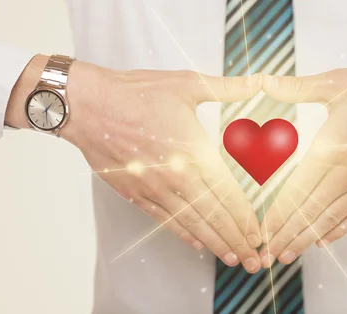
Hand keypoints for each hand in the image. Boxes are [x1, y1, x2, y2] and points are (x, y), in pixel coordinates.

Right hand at [6, 55, 264, 272]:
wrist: (87, 105)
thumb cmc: (136, 93)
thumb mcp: (187, 84)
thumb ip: (228, 88)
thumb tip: (260, 82)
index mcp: (194, 153)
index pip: (228, 195)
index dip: (245, 219)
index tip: (259, 237)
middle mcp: (177, 177)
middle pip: (213, 217)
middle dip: (236, 242)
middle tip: (254, 262)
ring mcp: (154, 189)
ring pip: (191, 224)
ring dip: (214, 244)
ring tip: (233, 260)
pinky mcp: (135, 194)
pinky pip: (164, 220)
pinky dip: (183, 234)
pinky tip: (197, 244)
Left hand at [258, 52, 346, 266]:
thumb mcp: (337, 83)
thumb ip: (297, 88)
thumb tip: (264, 81)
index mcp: (331, 150)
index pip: (295, 192)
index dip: (277, 216)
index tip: (261, 232)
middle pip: (310, 213)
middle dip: (286, 236)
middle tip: (268, 256)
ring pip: (332, 220)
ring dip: (307, 239)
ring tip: (289, 255)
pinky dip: (338, 231)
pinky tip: (323, 240)